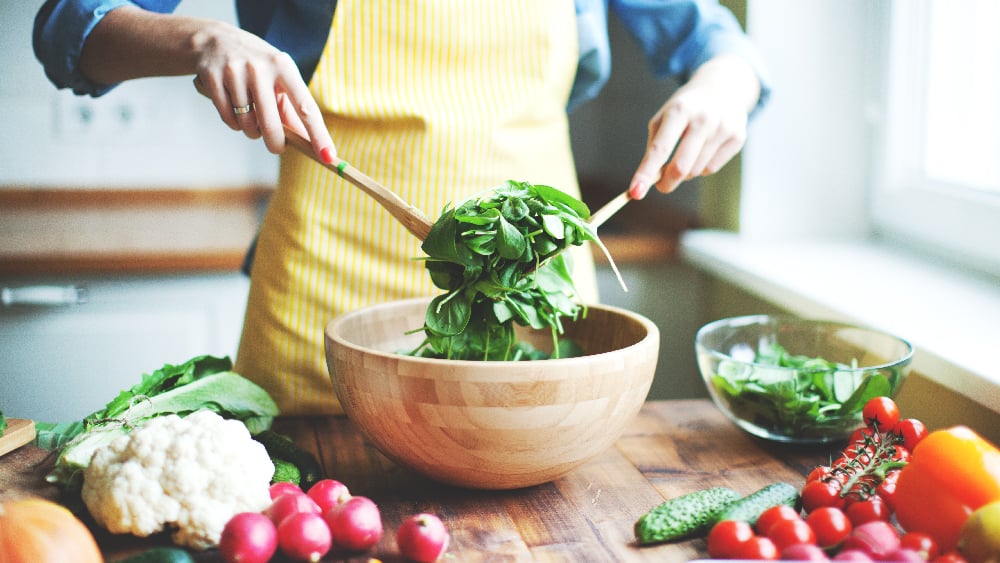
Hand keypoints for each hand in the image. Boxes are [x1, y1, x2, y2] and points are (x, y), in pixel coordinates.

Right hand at [190, 21, 335, 162]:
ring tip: (251, 116)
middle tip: (277, 148)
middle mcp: (260, 67)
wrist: (214, 40)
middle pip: (272, 124)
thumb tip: (309, 143)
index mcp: (284, 66)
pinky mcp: (212, 78)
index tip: (328, 156)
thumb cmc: (257, 66)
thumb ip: (292, 109)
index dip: (318, 134)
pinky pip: (228, 118)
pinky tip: (234, 109)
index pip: (306, 107)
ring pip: (247, 124)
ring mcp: (235, 71)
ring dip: (251, 130)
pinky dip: (234, 122)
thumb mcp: (279, 77)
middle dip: (275, 143)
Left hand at [628, 55, 759, 198]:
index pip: (659, 149)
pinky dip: (702, 167)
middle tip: (661, 186)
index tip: (634, 192)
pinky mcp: (738, 137)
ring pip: (696, 170)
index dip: (646, 173)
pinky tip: (704, 149)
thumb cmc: (685, 108)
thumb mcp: (664, 118)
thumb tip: (649, 181)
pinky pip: (711, 168)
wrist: (723, 87)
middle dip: (667, 183)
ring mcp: (723, 127)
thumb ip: (655, 147)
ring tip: (686, 152)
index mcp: (679, 111)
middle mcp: (703, 118)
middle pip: (680, 167)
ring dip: (685, 172)